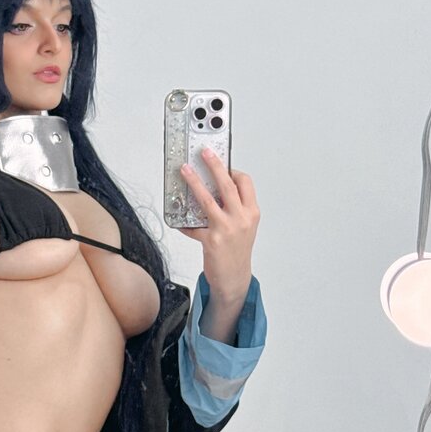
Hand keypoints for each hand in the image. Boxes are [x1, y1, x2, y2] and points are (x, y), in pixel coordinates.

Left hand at [177, 148, 259, 299]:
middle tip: (204, 153)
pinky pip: (193, 226)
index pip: (245, 183)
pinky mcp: (212, 241)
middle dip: (215, 166)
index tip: (223, 164)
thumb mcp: (243, 227)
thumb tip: (214, 191)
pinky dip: (185, 223)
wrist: (234, 278)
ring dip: (194, 183)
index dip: (233, 171)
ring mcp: (226, 229)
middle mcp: (241, 219)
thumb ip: (233, 209)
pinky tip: (180, 222)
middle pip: (227, 185)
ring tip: (185, 171)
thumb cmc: (237, 252)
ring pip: (207, 200)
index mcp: (251, 213)